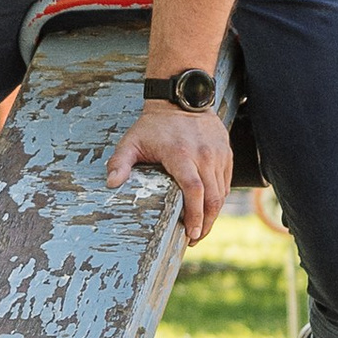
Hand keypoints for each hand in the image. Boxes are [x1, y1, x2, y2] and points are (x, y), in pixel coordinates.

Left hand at [106, 101, 231, 246]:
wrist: (181, 99)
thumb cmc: (154, 125)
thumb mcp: (131, 141)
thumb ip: (120, 162)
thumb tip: (111, 184)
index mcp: (181, 154)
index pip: (194, 189)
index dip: (194, 214)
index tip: (191, 233)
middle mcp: (204, 155)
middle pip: (212, 197)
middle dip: (206, 222)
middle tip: (195, 239)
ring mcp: (218, 155)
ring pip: (222, 192)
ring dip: (213, 214)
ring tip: (201, 228)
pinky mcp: (226, 154)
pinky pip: (226, 182)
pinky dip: (218, 198)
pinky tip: (207, 209)